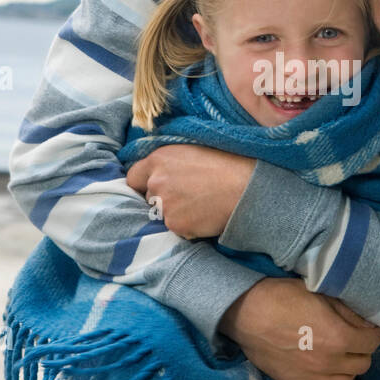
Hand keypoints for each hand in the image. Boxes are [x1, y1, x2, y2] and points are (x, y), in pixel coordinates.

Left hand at [125, 145, 255, 239]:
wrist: (246, 186)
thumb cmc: (227, 163)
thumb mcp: (193, 149)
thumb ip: (170, 160)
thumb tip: (159, 170)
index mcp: (159, 158)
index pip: (133, 177)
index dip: (144, 184)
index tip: (156, 188)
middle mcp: (156, 181)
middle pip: (148, 199)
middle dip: (162, 200)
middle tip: (188, 196)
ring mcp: (165, 205)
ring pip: (163, 216)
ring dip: (176, 214)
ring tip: (201, 205)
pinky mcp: (176, 224)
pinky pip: (178, 230)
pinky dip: (189, 227)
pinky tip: (206, 216)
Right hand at [218, 277, 379, 379]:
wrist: (246, 312)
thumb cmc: (283, 296)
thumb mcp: (321, 293)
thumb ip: (348, 311)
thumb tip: (369, 322)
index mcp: (340, 337)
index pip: (372, 341)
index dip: (378, 333)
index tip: (377, 328)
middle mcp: (330, 361)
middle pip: (363, 363)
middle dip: (364, 350)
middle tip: (358, 339)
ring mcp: (312, 377)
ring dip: (351, 370)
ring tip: (347, 359)